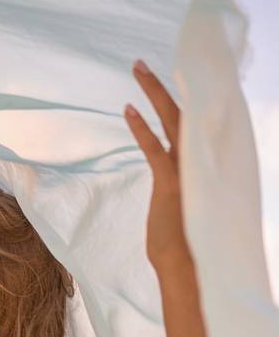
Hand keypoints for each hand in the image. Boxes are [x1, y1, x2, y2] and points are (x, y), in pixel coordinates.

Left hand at [124, 60, 193, 272]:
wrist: (191, 272)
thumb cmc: (188, 244)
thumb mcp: (187, 208)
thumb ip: (184, 188)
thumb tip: (178, 181)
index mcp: (207, 167)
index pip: (198, 127)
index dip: (185, 101)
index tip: (171, 80)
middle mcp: (204, 164)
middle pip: (187, 114)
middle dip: (164, 86)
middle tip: (142, 64)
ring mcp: (191, 171)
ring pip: (174, 121)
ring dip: (154, 93)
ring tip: (138, 69)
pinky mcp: (173, 183)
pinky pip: (155, 148)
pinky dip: (142, 128)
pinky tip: (128, 108)